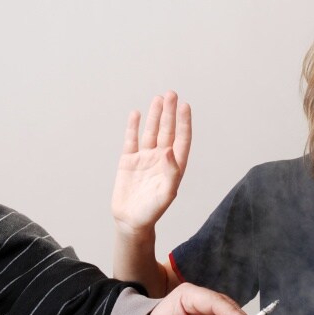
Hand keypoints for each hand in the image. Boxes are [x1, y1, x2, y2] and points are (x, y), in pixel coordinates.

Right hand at [112, 91, 190, 237]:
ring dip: (155, 115)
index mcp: (174, 166)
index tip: (185, 106)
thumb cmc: (153, 211)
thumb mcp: (166, 194)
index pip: (181, 139)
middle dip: (170, 113)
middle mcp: (161, 159)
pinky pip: (132, 140)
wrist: (131, 221)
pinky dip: (133, 127)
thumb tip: (169, 151)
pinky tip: (136, 114)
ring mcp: (144, 158)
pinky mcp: (128, 161)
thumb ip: (171, 173)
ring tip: (159, 98)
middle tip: (171, 94)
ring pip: (151, 132)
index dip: (184, 123)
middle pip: (167, 131)